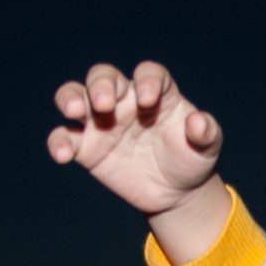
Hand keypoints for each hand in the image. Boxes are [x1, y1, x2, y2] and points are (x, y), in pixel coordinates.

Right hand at [47, 61, 232, 261]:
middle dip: (101, 85)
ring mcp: (102, 121)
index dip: (146, 80)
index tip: (148, 99)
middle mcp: (125, 100)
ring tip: (74, 112)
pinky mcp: (86, 147)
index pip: (149, 74)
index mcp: (157, 93)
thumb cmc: (191, 159)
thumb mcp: (207, 149)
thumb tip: (198, 122)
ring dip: (71, 98)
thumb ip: (206, 133)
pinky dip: (58, 142)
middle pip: (105, 77)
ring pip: (76, 96)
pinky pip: (64, 137)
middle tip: (106, 104)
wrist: (176, 192)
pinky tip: (63, 155)